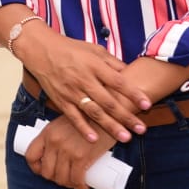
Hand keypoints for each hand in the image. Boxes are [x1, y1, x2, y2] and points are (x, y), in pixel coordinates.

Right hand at [24, 34, 149, 142]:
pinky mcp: (61, 100)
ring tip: (125, 137)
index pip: (118, 82)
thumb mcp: (94, 49)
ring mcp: (72, 91)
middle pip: (109, 101)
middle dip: (126, 117)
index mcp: (95, 66)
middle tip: (141, 129)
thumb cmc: (70, 49)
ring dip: (110, 126)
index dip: (133, 93)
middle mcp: (84, 80)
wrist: (41, 50)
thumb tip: (130, 72)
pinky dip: (83, 128)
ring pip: (94, 112)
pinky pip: (73, 117)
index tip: (146, 104)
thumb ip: (112, 62)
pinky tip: (94, 139)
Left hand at [26, 114, 119, 188]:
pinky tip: (82, 186)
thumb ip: (58, 134)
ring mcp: (67, 150)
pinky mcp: (81, 157)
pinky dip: (79, 186)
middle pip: (46, 172)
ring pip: (61, 178)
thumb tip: (56, 152)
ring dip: (68, 184)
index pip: (30, 155)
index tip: (44, 171)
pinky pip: (76, 179)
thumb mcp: (65, 122)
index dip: (35, 168)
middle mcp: (54, 142)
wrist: (104, 114)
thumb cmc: (87, 118)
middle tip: (65, 178)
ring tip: (75, 182)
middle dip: (55, 179)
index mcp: (47, 133)